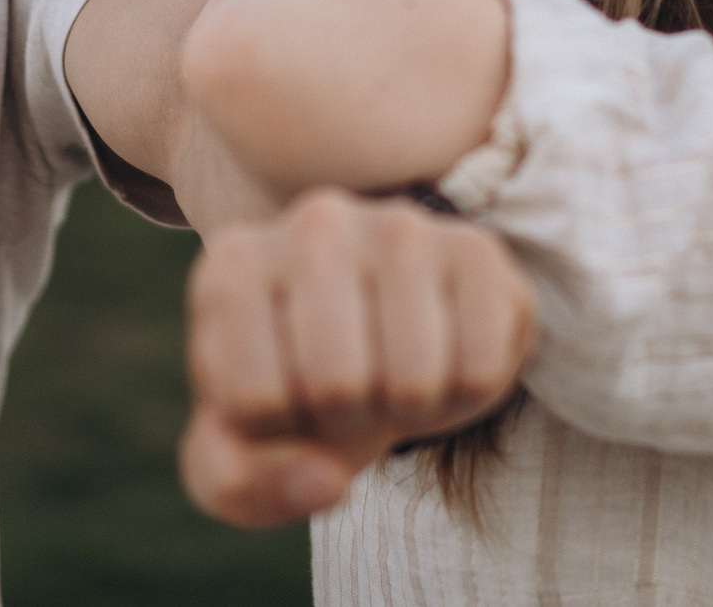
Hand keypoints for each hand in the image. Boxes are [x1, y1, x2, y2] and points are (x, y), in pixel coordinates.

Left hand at [179, 188, 536, 528]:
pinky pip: (480, 368)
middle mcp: (313, 225)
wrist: (373, 344)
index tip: (282, 397)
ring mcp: (398, 226)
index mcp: (233, 266)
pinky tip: (439, 357)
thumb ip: (243, 486)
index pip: (252, 397)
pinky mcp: (474, 246)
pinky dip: (464, 395)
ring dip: (407, 410)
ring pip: (411, 380)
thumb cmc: (293, 398)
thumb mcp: (238, 457)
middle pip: (336, 383)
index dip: (275, 429)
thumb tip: (326, 483)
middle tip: (344, 393)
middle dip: (345, 420)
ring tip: (389, 375)